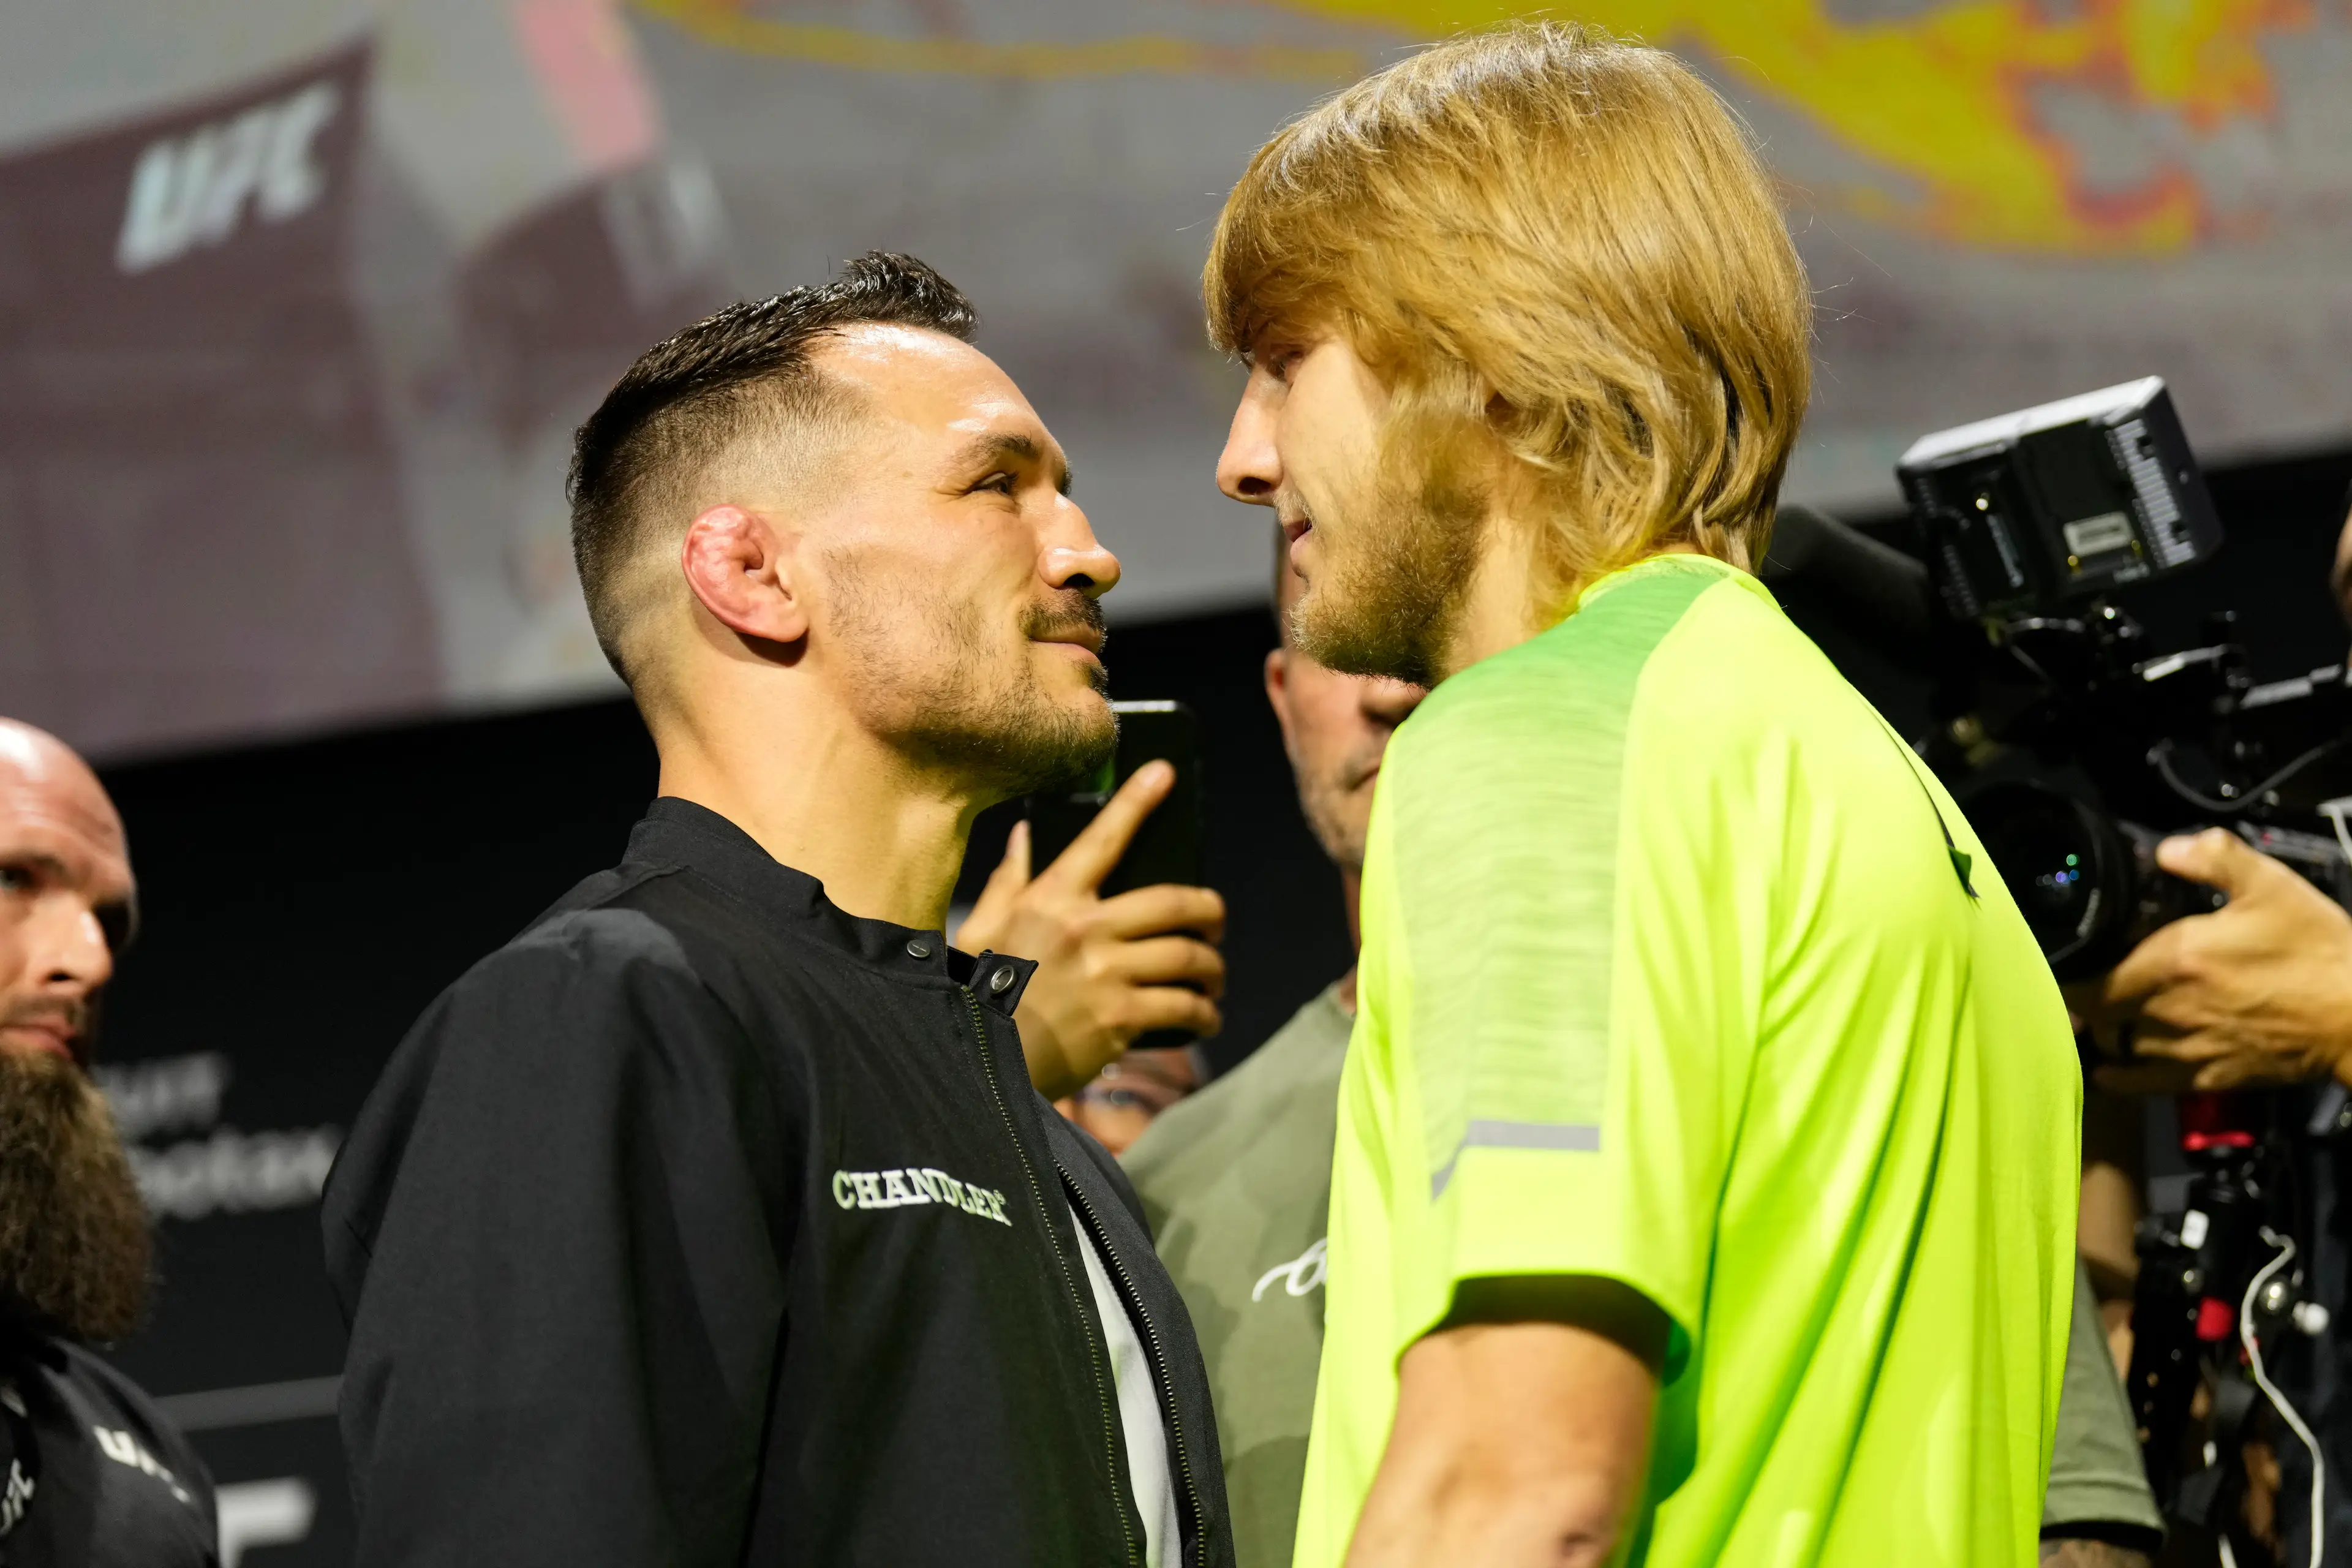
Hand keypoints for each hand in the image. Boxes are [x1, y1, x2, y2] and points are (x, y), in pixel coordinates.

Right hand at [953, 762, 1225, 1099]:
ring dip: (1212, 968)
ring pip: (1188, 957)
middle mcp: (1085, 929)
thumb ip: (1008, 880)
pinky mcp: (1122, 1019)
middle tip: (1216, 922)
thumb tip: (1026, 834)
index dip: (1137, 800)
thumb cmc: (978, 993)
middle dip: (1209, 910)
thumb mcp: (980, 929)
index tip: (1164, 773)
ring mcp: (1107, 975)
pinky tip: (1206, 1018)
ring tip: (1214, 977)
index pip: (1102, 838)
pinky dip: (1205, 1013)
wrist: (978, 1063)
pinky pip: (1184, 1007)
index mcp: (1051, 900)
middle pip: (1173, 903)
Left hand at [2077, 828, 2351, 1092]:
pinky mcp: (2208, 1079)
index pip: (2089, 976)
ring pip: (2116, 1046)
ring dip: (2104, 1032)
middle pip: (2095, 1013)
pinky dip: (2119, 1076)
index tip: (2065, 960)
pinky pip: (2142, 1084)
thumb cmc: (2318, 953)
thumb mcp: (2271, 886)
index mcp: (2174, 960)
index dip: (2069, 971)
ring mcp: (2186, 1048)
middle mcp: (2168, 1009)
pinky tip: (2111, 1067)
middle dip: (2083, 1000)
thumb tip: (2168, 849)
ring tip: (2102, 1017)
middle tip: (2083, 985)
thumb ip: (2214, 857)